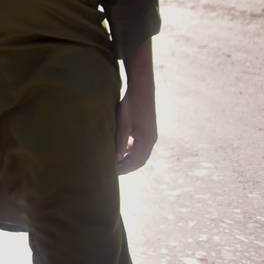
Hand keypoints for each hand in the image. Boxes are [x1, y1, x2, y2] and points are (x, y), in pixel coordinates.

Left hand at [116, 39, 156, 173]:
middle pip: (140, 159)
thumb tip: (115, 159)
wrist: (141, 89)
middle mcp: (151, 139)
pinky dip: (132, 149)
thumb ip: (119, 143)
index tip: (113, 173)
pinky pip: (141, 144)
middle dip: (127, 166)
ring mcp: (151, 133)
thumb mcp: (122, 125)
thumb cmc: (130, 106)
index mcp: (146, 141)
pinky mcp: (148, 127)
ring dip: (129, 158)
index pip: (136, 162)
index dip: (125, 169)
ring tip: (116, 161)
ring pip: (140, 152)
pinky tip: (122, 147)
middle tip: (113, 171)